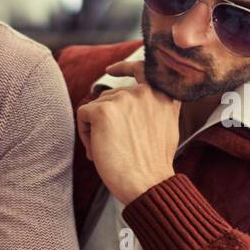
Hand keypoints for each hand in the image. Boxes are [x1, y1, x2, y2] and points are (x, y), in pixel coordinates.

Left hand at [75, 60, 178, 204]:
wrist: (148, 183)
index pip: (142, 69)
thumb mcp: (167, 126)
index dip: (124, 67)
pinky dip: (84, 134)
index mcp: (163, 94)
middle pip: (111, 97)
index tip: (111, 69)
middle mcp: (145, 91)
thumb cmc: (153, 163)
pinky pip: (83, 115)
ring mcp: (123, 98)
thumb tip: (129, 102)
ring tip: (108, 151)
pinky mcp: (103, 110)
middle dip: (107, 120)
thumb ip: (153, 108)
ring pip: (96, 107)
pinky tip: (96, 151)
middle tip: (115, 147)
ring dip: (96, 129)